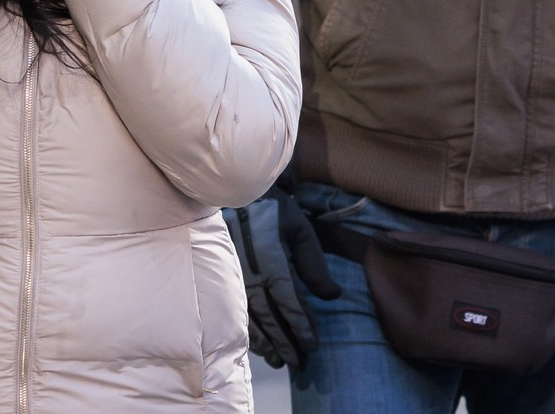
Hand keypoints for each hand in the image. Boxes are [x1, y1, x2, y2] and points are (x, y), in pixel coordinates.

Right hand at [223, 186, 342, 370]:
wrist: (234, 190)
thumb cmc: (273, 208)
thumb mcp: (300, 229)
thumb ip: (315, 265)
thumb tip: (332, 297)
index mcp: (272, 261)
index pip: (290, 304)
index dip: (302, 328)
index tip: (312, 346)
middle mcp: (251, 273)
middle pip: (270, 317)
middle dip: (286, 344)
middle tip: (300, 364)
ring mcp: (233, 276)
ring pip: (250, 318)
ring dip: (265, 343)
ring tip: (279, 362)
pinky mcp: (221, 277)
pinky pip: (233, 310)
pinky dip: (246, 331)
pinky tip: (255, 343)